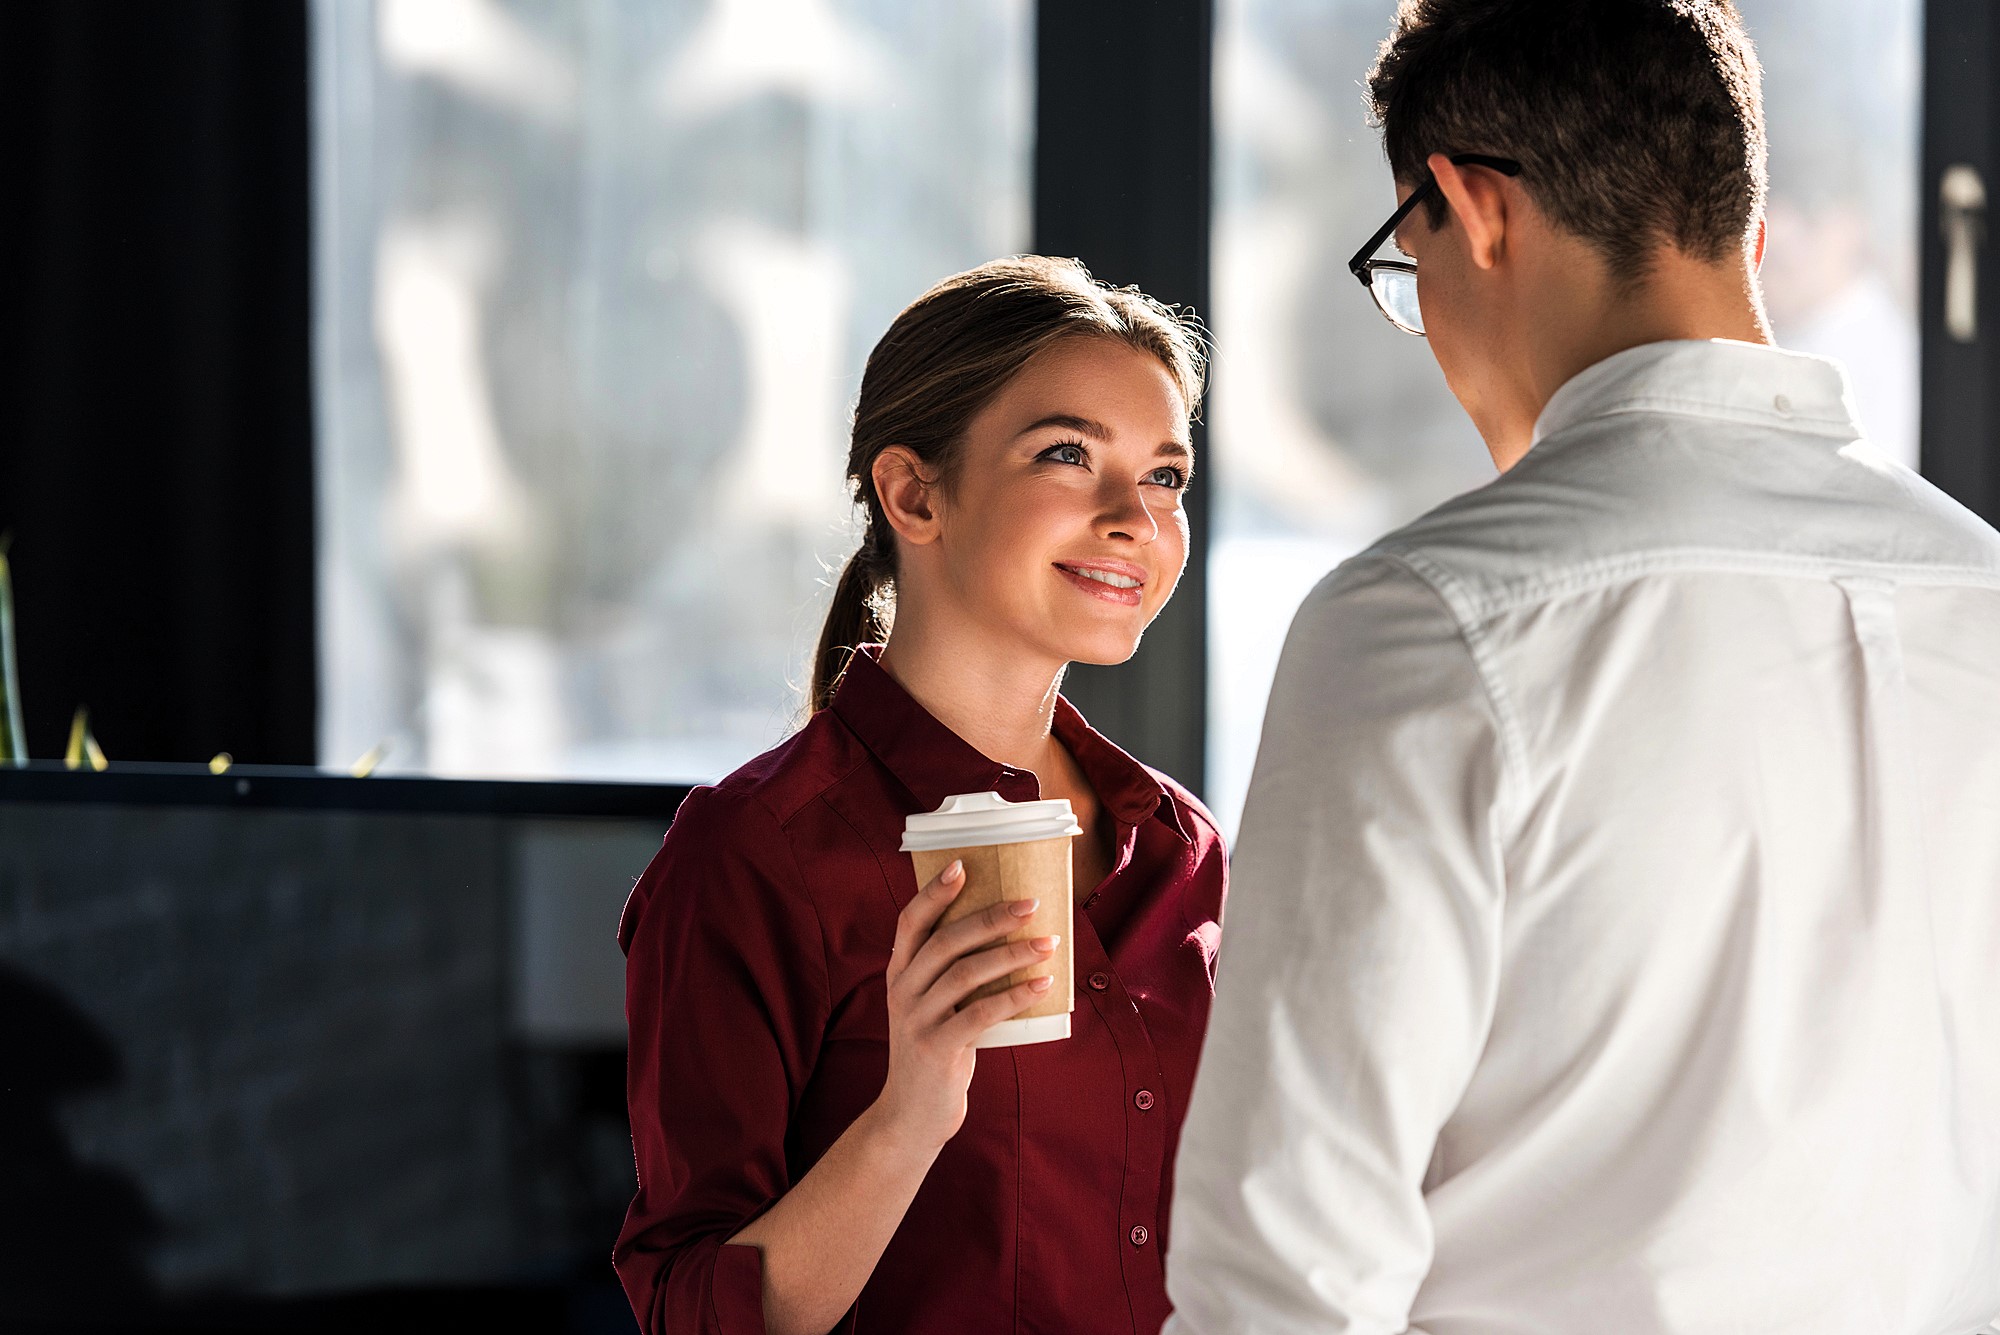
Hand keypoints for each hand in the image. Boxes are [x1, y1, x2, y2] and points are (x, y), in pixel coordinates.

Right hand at [873, 859, 1057, 1149]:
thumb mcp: (932, 1006)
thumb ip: (952, 974)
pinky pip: (980, 1014)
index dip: (934, 893)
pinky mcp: (936, 1048)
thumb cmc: (935, 1049)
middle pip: (946, 942)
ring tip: (1048, 943)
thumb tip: (1009, 933)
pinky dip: (1015, 996)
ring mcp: (917, 1020)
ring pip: (965, 974)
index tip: (962, 865)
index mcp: (899, 973)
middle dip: (991, 918)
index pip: (910, 922)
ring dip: (1012, 955)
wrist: (912, 1115)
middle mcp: (902, 991)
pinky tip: (1042, 985)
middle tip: (1031, 904)